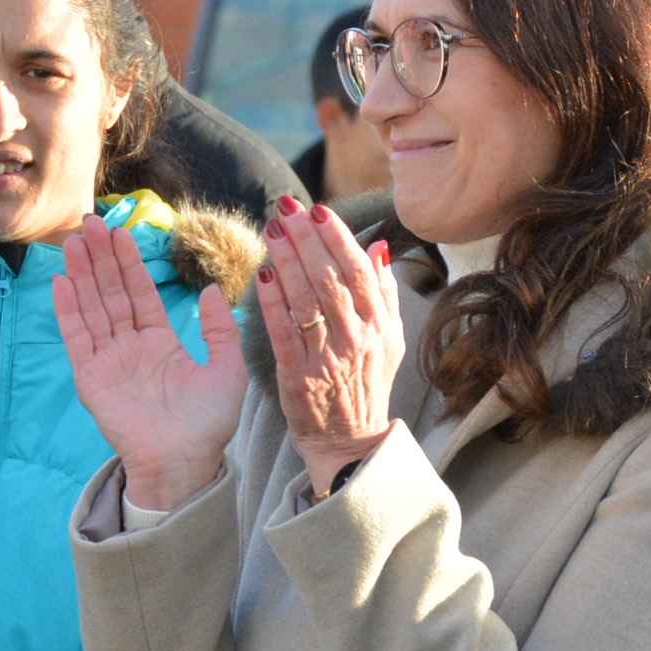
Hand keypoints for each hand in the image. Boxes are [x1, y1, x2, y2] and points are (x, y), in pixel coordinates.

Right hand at [56, 216, 245, 511]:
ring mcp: (108, 361)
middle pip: (111, 294)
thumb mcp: (227, 369)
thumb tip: (212, 291)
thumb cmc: (208, 424)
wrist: (184, 463)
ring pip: (92, 308)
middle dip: (101, 258)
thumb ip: (220, 329)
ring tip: (73, 241)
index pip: (140, 293)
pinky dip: (68, 311)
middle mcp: (130, 348)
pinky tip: (62, 282)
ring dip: (82, 274)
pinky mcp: (90, 379)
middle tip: (89, 222)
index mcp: (160, 343)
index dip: (129, 263)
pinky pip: (77, 338)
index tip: (120, 231)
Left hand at [261, 202, 404, 496]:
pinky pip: (284, 333)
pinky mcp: (299, 378)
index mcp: (380, 326)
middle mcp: (357, 340)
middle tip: (286, 209)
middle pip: (331, 279)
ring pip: (307, 301)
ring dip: (287, 262)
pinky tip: (262, 276)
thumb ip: (384, 293)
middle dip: (307, 240)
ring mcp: (328, 359)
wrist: (348, 442)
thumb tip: (379, 248)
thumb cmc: (365, 383)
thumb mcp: (388, 339)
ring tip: (272, 231)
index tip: (318, 210)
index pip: (359, 272)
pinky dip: (272, 303)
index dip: (338, 238)